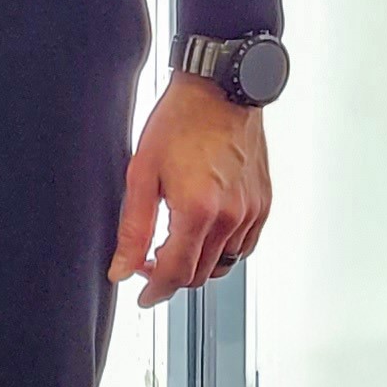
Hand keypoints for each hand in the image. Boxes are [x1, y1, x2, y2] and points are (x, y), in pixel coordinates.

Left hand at [109, 74, 271, 307]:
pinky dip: (224, 249)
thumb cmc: (180, 121)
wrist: (220, 90)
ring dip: (198, 264)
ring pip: (224, 264)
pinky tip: (205, 232)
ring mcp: (252, 211)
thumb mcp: (141, 174)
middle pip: (201, 274)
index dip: (155, 292)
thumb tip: (122, 269)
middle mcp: (231, 216)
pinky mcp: (263, 203)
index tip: (144, 296)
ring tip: (176, 244)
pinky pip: (245, 245)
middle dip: (173, 277)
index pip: (177, 274)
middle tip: (150, 262)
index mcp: (198, 210)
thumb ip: (133, 229)